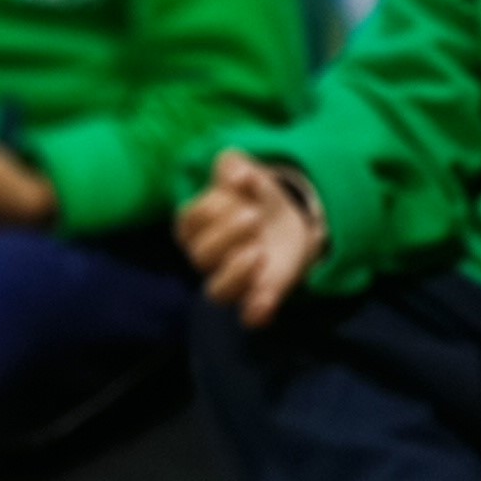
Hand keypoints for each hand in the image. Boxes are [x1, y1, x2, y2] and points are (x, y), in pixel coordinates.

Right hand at [178, 149, 323, 324]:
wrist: (291, 215)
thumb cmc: (254, 194)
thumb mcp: (243, 170)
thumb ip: (233, 165)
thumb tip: (237, 175)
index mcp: (197, 226)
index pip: (188, 223)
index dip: (210, 207)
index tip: (239, 187)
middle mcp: (210, 257)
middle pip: (200, 257)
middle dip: (226, 235)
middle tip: (254, 216)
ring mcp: (235, 279)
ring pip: (217, 292)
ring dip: (235, 274)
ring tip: (259, 252)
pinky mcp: (260, 295)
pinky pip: (249, 316)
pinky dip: (256, 311)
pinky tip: (267, 298)